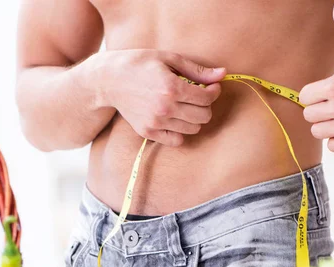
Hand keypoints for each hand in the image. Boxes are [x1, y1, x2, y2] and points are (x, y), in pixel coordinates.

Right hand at [100, 49, 225, 145]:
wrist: (110, 80)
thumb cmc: (140, 64)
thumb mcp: (169, 59)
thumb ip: (197, 70)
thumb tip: (223, 74)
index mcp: (172, 88)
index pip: (207, 98)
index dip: (214, 91)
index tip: (211, 87)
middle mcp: (165, 108)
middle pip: (203, 116)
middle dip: (206, 106)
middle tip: (198, 97)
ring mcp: (156, 122)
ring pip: (193, 129)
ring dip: (195, 118)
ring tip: (186, 106)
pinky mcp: (148, 132)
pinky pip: (177, 140)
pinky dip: (181, 131)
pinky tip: (176, 118)